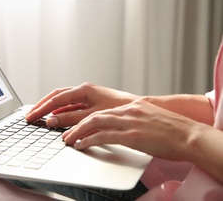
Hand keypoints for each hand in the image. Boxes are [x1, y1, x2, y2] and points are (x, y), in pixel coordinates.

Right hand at [26, 82, 137, 126]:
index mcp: (83, 90)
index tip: (31, 117)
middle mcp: (83, 91)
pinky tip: (55, 119)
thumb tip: (52, 121)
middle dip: (41, 106)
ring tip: (38, 117)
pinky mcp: (90, 103)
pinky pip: (70, 107)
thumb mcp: (93, 116)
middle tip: (29, 116)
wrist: (138, 109)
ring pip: (62, 102)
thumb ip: (71, 119)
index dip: (42, 109)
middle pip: (56, 97)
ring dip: (50, 109)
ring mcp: (86, 97)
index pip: (56, 99)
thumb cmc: (119, 109)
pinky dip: (60, 113)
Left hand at [63, 99, 197, 160]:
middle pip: (94, 115)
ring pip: (94, 123)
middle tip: (65, 132)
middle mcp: (127, 111)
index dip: (86, 118)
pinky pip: (103, 137)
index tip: (75, 124)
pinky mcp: (131, 135)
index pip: (102, 111)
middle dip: (76, 124)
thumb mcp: (150, 119)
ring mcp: (129, 122)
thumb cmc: (173, 131)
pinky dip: (88, 141)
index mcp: (132, 107)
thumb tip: (124, 129)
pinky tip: (81, 146)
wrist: (189, 135)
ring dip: (78, 132)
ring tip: (68, 140)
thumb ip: (135, 120)